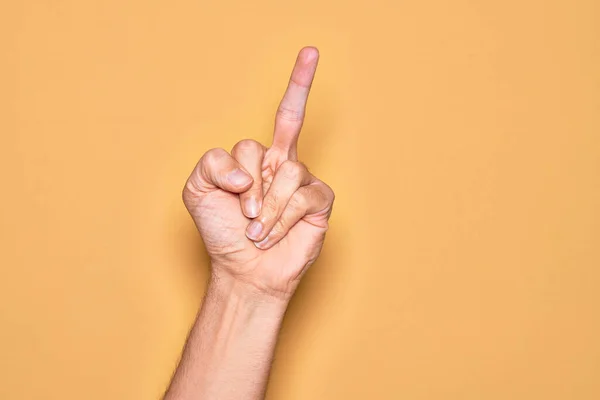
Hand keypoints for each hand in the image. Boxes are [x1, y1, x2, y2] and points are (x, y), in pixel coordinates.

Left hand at [182, 47, 333, 299]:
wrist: (242, 269)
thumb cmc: (223, 231)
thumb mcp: (198, 192)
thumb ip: (211, 164)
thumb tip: (246, 173)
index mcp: (261, 156)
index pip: (281, 114)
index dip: (299, 82)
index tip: (312, 51)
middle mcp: (285, 162)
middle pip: (282, 131)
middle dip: (268, 145)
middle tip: (243, 209)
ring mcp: (304, 181)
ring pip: (283, 173)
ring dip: (262, 208)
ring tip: (255, 227)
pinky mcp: (319, 203)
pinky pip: (299, 197)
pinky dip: (278, 220)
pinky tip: (270, 234)